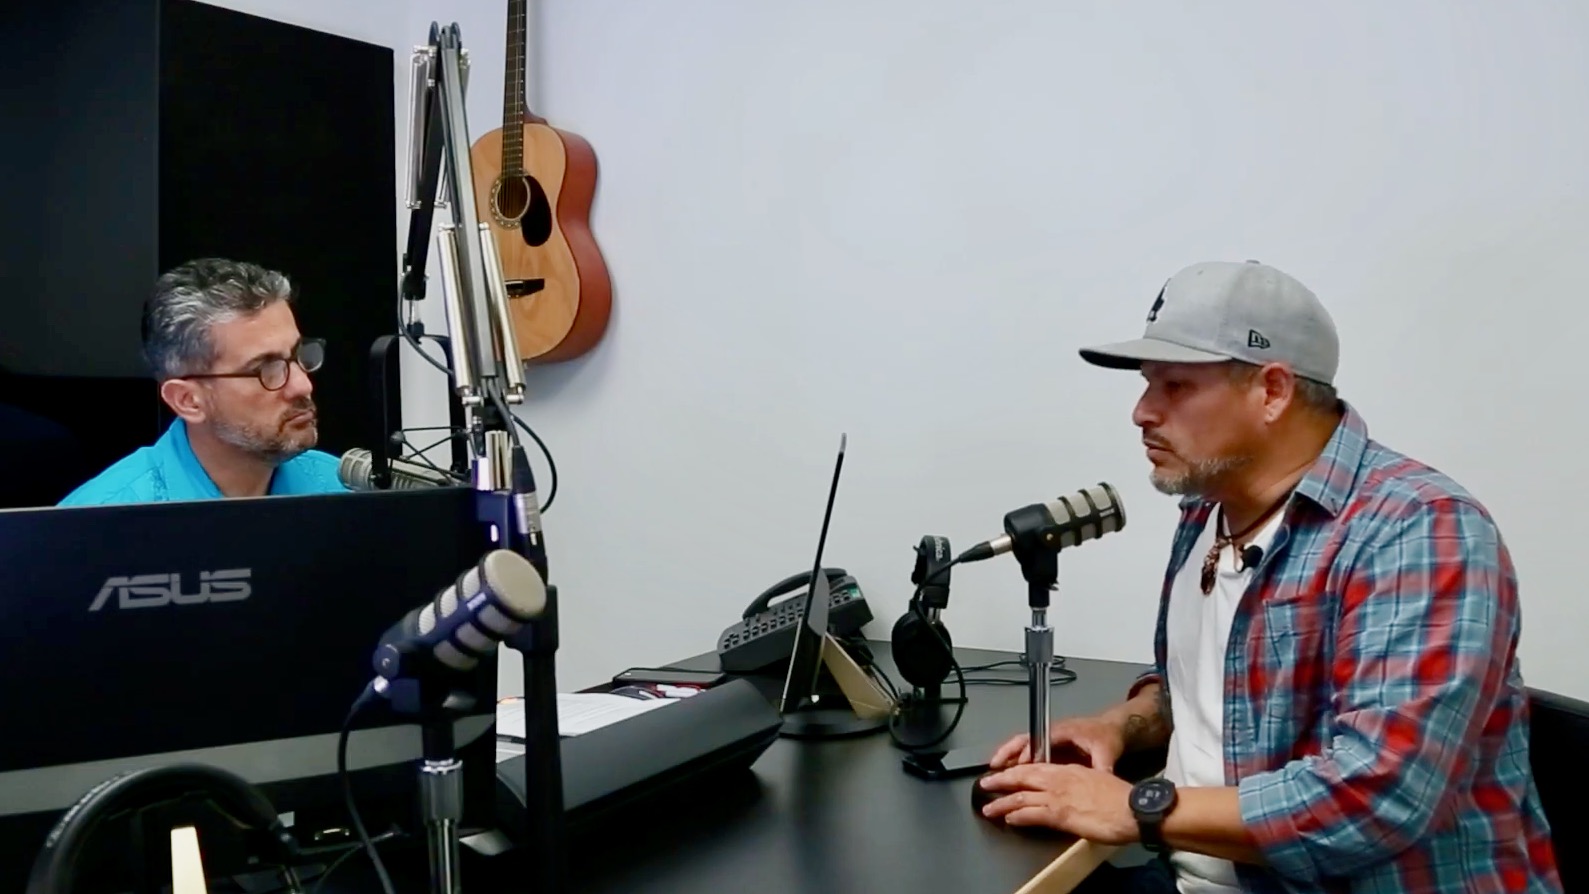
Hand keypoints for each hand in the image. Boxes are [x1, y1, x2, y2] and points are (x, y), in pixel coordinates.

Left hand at [977, 762, 1135, 843]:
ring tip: (989, 807)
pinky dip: (1017, 815)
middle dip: (1002, 780)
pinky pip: (1032, 813)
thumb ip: (1081, 785)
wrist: (1133, 807)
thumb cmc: (1121, 799)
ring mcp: (1058, 795)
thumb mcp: (1097, 783)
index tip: (1007, 773)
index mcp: (1070, 771)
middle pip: (1023, 776)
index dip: (1019, 770)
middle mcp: (1060, 779)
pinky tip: (1008, 818)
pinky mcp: (1060, 813)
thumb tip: (1073, 795)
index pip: (1038, 767)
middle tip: (986, 783)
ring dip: (1002, 801)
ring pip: (1022, 795)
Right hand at [987, 714, 1124, 771]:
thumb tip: (1101, 781)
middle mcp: (1052, 732)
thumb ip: (1102, 767)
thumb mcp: (1107, 752)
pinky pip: (1028, 749)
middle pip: (1024, 739)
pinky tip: (1009, 770)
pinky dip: (1016, 757)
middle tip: (995, 765)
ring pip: (1022, 743)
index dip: (1029, 753)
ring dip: (1008, 754)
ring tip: (994, 768)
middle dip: (1008, 751)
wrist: (1112, 727)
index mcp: (1063, 732)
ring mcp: (1049, 737)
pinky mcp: (1050, 744)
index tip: (1020, 766)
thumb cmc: (1107, 737)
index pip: (1040, 740)